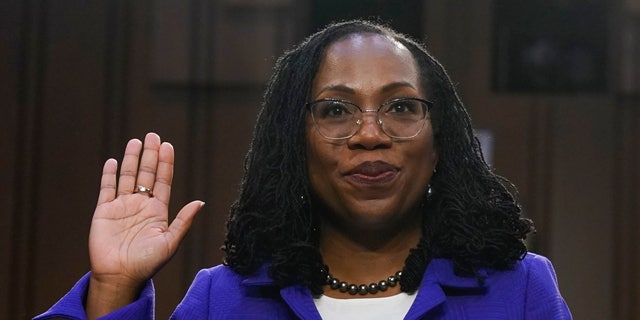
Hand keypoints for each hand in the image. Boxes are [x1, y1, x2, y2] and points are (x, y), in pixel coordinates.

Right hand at [86, 133, 202, 317]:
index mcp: (157, 210)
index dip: (165, 163)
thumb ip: (183, 221)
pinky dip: (110, 175)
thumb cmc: (148, 263)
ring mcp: (122, 206)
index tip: (167, 146)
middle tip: (153, 135)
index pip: (162, 181)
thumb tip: (200, 202)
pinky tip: (114, 161)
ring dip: (132, 159)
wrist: (120, 276)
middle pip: (146, 174)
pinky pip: (107, 188)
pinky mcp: (104, 211)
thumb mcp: (170, 242)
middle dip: (150, 155)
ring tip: (136, 141)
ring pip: (127, 177)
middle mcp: (140, 205)